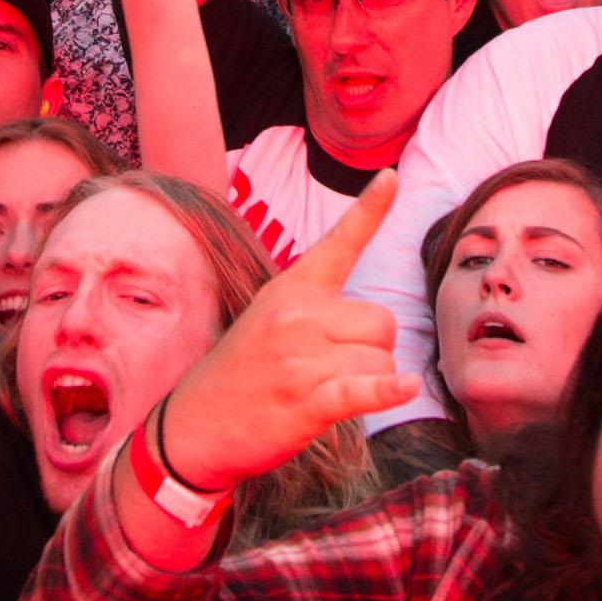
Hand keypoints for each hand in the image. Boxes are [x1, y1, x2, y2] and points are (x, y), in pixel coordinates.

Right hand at [154, 172, 413, 488]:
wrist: (196, 423)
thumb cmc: (245, 369)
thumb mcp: (270, 316)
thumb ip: (318, 305)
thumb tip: (378, 321)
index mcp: (292, 289)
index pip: (338, 243)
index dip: (370, 209)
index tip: (391, 177)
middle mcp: (297, 315)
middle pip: (383, 321)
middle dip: (374, 348)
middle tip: (336, 367)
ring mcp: (301, 358)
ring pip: (381, 360)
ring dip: (370, 382)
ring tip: (328, 390)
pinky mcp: (307, 400)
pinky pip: (363, 388)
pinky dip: (388, 392)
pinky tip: (404, 388)